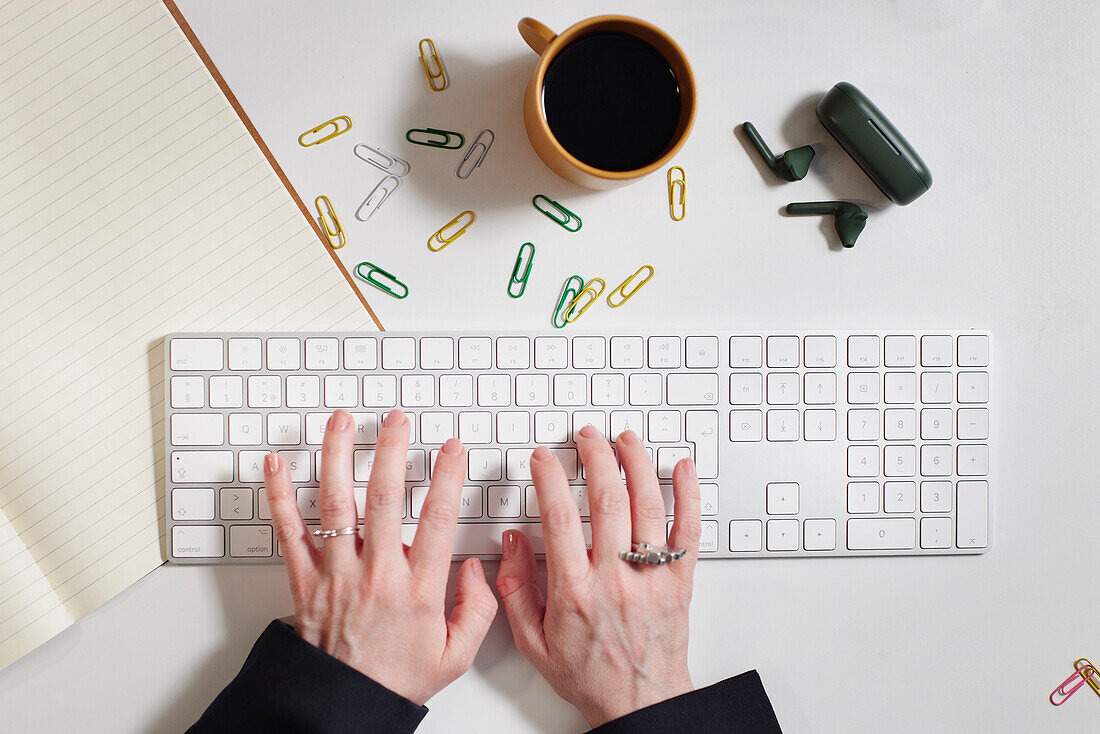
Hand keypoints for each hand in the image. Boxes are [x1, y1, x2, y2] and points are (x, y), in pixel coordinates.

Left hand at [263, 409, 497, 704]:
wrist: (341, 707)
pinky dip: (279, 496)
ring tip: (342, 422)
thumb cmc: (394, 680)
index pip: (439, 520)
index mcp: (418, 590)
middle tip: (397, 420)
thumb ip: (479, 610)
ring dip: (339, 456)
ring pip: (337, 503)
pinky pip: (288, 532)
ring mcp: (337, 575)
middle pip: (385, 498)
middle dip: (392, 450)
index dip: (448, 478)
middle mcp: (377, 575)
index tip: (452, 450)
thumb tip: (479, 569)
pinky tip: (276, 465)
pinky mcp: (304, 582)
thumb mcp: (456, 655)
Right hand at [495, 426, 700, 725]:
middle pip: (608, 500)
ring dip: (636, 464)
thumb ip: (516, 589)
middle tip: (587, 436)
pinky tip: (682, 468)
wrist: (641, 703)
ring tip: (626, 440)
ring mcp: (651, 578)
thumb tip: (511, 543)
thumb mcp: (534, 643)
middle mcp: (615, 579)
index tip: (543, 459)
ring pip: (648, 506)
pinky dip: (688, 494)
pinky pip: (689, 530)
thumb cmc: (590, 675)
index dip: (549, 478)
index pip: (560, 518)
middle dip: (596, 457)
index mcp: (575, 592)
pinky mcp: (680, 582)